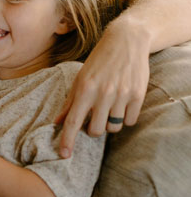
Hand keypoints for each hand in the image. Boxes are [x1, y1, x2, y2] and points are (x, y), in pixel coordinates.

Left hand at [55, 18, 148, 157]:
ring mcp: (122, 95)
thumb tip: (57, 121)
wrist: (126, 41)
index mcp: (85, 88)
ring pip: (114, 127)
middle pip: (96, 130)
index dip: (68, 140)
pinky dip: (125, 117)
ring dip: (109, 123)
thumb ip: (70, 101)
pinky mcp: (138, 95)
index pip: (74, 121)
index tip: (64, 155)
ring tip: (108, 108)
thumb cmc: (99, 61)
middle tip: (94, 116)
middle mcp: (103, 93)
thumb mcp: (80, 77)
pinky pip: (130, 121)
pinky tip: (122, 104)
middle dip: (93, 129)